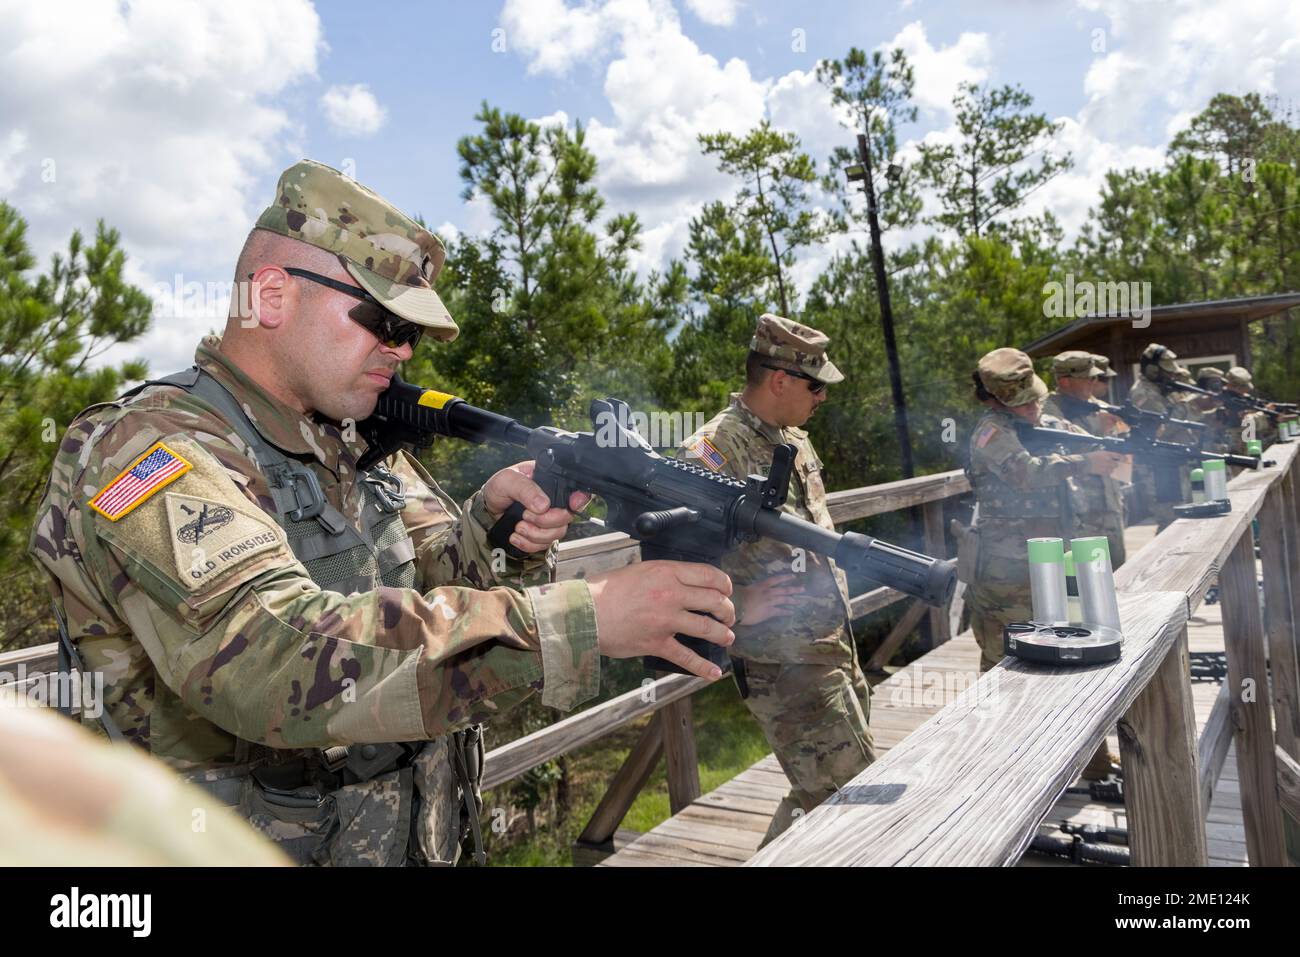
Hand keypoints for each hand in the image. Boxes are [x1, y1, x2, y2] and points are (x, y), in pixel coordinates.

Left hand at [482, 461, 592, 553]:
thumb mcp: (507, 480)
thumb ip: (525, 489)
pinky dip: (529, 544)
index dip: (580, 499)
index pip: (577, 490)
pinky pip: (544, 545)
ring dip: (536, 534)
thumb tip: (544, 505)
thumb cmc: (499, 488)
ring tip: (518, 527)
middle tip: (525, 515)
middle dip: (546, 521)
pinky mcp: (542, 535)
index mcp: (551, 482)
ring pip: (558, 533)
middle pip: (568, 516)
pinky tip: (516, 536)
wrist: (487, 509)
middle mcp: (555, 501)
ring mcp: (550, 519)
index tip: (572, 505)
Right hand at [587, 562, 735, 678]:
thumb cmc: (605, 590)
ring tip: (727, 638)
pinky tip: (715, 672)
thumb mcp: (638, 571)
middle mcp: (671, 594)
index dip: (725, 584)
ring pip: (708, 628)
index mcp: (667, 572)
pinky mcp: (657, 644)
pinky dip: (704, 668)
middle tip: (729, 616)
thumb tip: (681, 583)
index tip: (727, 591)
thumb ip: (663, 576)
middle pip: (715, 601)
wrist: (584, 612)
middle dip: (728, 611)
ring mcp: (666, 621)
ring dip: (723, 635)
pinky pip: (687, 658)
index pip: (709, 575)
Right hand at [735, 572, 804, 626]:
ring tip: (800, 601)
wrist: (737, 607)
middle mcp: (769, 593)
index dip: (786, 578)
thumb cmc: (739, 596)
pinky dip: (787, 611)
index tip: (794, 576)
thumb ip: (756, 589)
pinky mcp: (769, 612)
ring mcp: (770, 602)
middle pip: (784, 590)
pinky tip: (792, 612)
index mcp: (762, 585)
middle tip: (803, 588)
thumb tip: (758, 588)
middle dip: (794, 589)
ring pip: (785, 600)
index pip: (777, 579)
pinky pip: (780, 611)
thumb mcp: (748, 589)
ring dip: (793, 600)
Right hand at [1085, 451, 1125, 475]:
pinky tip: (1104, 470)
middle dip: (1115, 465)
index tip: (1126, 460)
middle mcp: (1108, 460)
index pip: (1119, 456)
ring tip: (1106, 468)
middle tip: (1114, 465)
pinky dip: (1107, 472)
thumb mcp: (1100, 452)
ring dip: (1111, 469)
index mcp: (1107, 454)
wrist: (1084, 462)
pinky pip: (1108, 473)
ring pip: (1112, 469)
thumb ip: (1107, 455)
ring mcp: (1105, 466)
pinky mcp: (1102, 472)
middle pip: (1116, 464)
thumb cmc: (1091, 456)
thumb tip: (1114, 459)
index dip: (1123, 458)